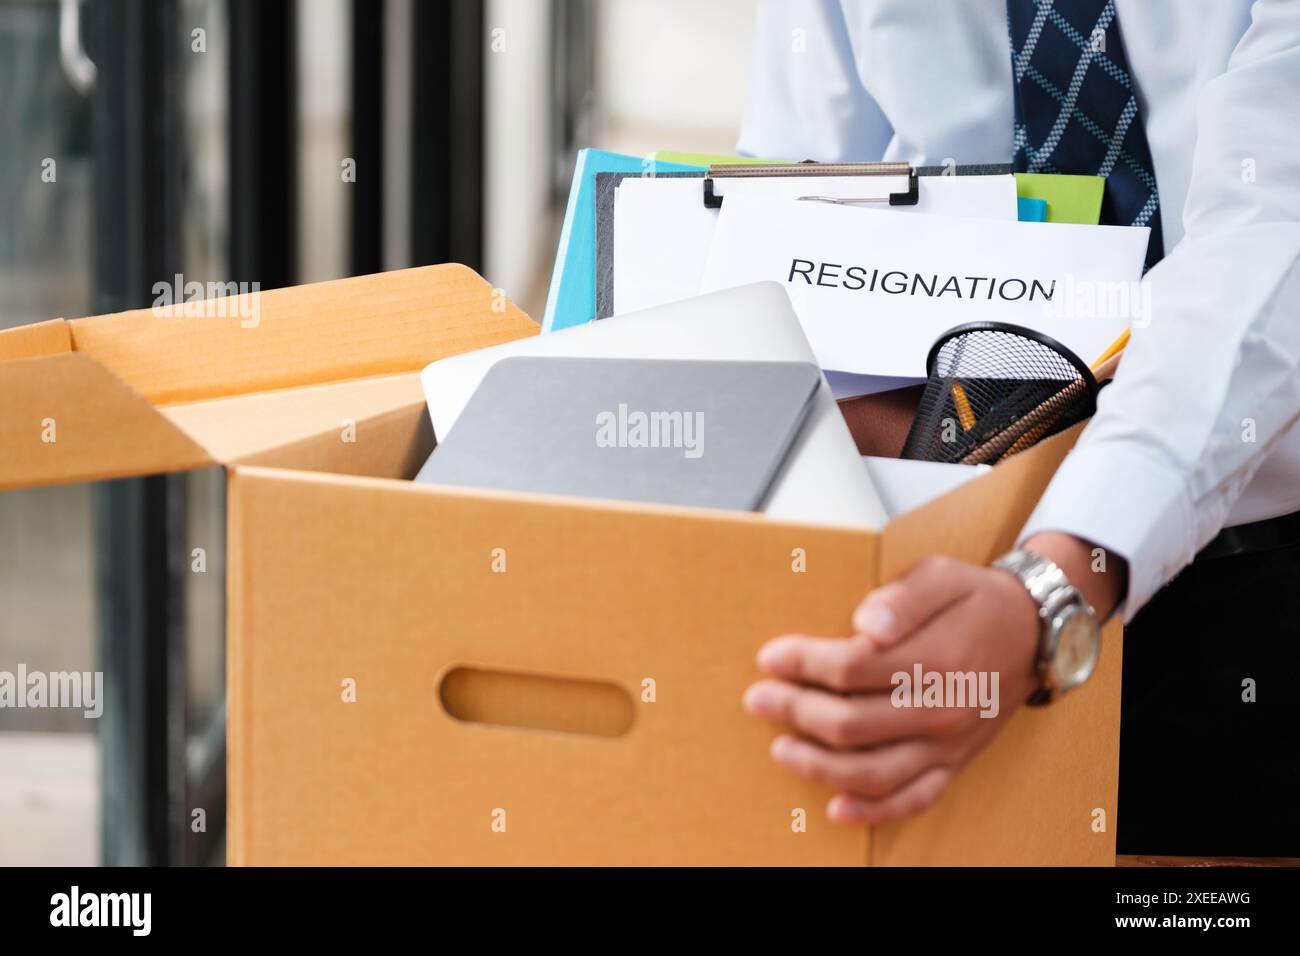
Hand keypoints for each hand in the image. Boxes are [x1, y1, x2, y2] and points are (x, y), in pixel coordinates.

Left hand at [743, 533, 1124, 824]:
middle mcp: (943, 709)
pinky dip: (873, 811)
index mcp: (937, 658)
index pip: (852, 669)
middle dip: (795, 711)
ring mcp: (950, 744)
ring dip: (819, 766)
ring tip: (780, 749)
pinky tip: (835, 808)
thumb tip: (865, 620)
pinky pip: (913, 799)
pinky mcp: (955, 763)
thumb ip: (902, 597)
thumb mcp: (942, 576)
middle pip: (852, 723)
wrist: (1035, 632)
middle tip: (758, 698)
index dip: (803, 663)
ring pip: (874, 772)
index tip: (771, 656)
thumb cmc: (978, 599)